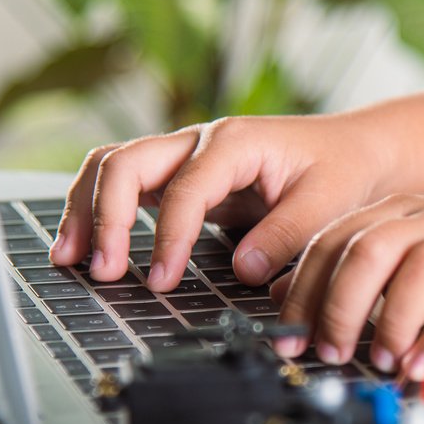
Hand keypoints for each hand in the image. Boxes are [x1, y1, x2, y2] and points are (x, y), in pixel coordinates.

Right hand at [50, 115, 389, 290]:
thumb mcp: (328, 202)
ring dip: (85, 209)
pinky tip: (86, 246)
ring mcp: (184, 156)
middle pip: (126, 163)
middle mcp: (199, 142)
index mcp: (235, 143)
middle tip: (103, 270)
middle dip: (105, 217)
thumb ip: (287, 234)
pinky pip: (124, 184)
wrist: (353, 151)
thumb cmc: (341, 171)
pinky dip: (97, 210)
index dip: (167, 238)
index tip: (162, 281)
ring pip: (113, 167)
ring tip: (70, 258)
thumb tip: (243, 269)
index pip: (184, 190)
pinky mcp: (180, 177)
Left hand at [273, 196, 423, 379]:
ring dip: (391, 322)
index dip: (304, 295)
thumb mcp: (408, 255)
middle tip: (332, 352)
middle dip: (339, 309)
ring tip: (383, 359)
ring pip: (418, 272)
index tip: (292, 341)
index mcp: (395, 215)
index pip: (331, 244)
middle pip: (366, 252)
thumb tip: (289, 298)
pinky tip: (423, 364)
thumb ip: (352, 270)